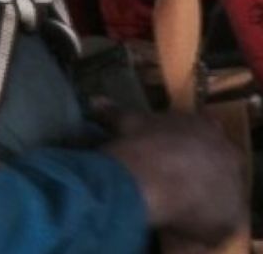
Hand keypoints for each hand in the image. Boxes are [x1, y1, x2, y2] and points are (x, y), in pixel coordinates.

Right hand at [101, 110, 244, 245]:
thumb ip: (115, 113)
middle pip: (215, 161)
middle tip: (169, 175)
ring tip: (166, 200)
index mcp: (205, 128)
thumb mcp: (128, 122)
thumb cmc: (143, 144)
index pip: (205, 130)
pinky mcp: (228, 216)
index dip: (188, 140)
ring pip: (215, 192)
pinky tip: (171, 219)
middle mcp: (225, 153)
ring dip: (195, 195)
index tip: (170, 147)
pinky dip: (194, 223)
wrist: (155, 178)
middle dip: (195, 167)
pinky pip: (211, 222)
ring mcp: (230, 185)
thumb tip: (95, 102)